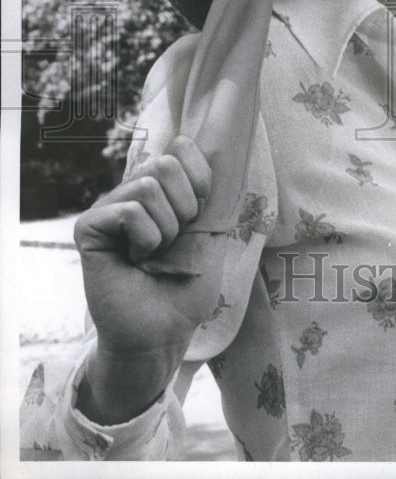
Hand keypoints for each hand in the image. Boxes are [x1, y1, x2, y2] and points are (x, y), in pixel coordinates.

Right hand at [74, 136, 222, 422]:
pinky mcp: (89, 227)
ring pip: (149, 186)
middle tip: (173, 241)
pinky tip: (135, 261)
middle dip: (185, 208)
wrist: (164, 331)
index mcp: (164, 187)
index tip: (199, 215)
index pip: (183, 147)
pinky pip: (129, 211)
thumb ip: (211, 194)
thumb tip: (223, 152)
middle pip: (167, 162)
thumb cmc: (187, 286)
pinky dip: (145, 239)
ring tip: (153, 254)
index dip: (200, 179)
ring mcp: (109, 206)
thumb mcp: (212, 233)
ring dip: (165, 230)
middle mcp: (134, 190)